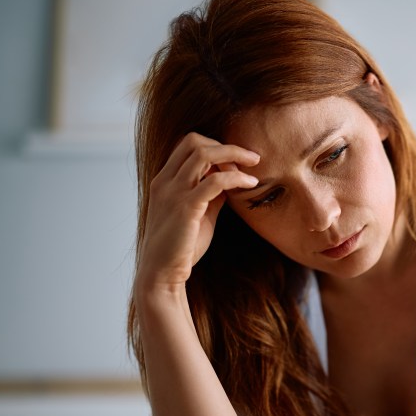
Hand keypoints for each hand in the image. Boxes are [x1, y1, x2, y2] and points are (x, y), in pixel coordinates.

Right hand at [136, 132, 259, 291]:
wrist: (161, 274)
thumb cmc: (180, 247)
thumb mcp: (198, 214)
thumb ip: (211, 196)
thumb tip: (230, 182)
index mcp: (164, 180)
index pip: (187, 144)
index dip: (214, 146)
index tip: (236, 162)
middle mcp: (165, 181)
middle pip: (194, 141)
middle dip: (225, 145)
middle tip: (250, 158)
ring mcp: (173, 193)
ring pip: (203, 153)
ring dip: (233, 154)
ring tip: (253, 166)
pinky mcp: (186, 208)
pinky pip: (215, 181)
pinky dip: (237, 178)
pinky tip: (251, 184)